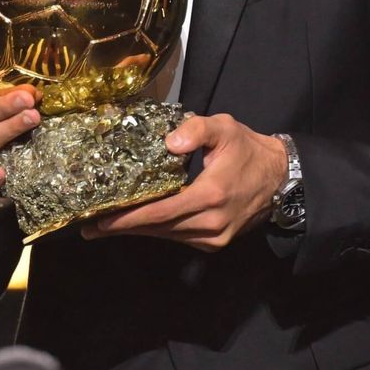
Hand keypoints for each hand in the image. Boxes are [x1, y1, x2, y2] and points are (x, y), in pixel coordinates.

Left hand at [85, 114, 286, 250]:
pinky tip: (137, 224)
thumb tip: (169, 143)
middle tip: (89, 228)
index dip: (128, 218)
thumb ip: (196, 130)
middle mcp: (211, 222)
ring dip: (137, 231)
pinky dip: (157, 231)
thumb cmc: (247, 150)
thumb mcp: (224, 127)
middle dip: (123, 228)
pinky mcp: (215, 242)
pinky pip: (178, 237)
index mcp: (211, 195)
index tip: (101, 220)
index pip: (160, 212)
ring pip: (167, 236)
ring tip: (106, 227)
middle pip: (158, 229)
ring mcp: (214, 237)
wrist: (280, 178)